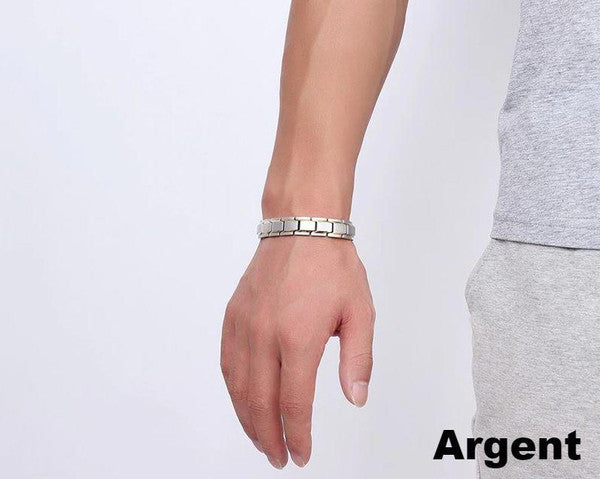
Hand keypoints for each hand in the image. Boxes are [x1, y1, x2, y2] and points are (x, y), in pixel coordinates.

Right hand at [220, 237, 374, 468]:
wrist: (302, 227)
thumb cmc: (331, 266)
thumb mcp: (360, 312)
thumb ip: (357, 360)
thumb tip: (355, 398)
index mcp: (298, 337)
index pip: (293, 402)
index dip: (297, 434)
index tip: (301, 453)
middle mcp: (265, 334)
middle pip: (260, 402)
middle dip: (269, 437)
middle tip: (279, 457)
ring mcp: (244, 325)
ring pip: (238, 386)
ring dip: (247, 419)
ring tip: (260, 439)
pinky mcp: (233, 316)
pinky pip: (226, 362)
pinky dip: (232, 389)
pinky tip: (241, 400)